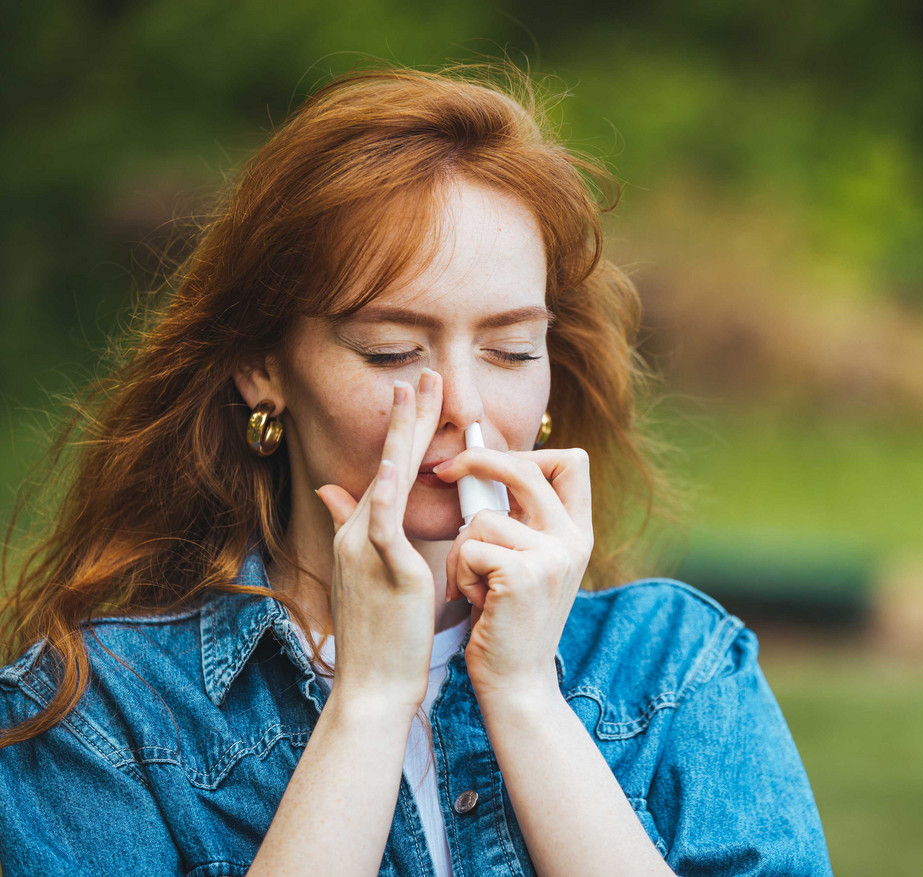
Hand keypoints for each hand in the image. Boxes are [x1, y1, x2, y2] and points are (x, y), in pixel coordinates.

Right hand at [314, 370, 443, 710]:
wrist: (372, 686)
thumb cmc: (379, 636)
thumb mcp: (364, 574)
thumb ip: (352, 530)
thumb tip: (333, 493)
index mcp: (361, 533)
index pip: (388, 469)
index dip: (405, 430)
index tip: (420, 394)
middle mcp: (357, 532)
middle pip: (386, 462)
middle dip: (407, 416)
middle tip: (424, 373)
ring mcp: (365, 549)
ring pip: (385, 479)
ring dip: (401, 434)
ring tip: (414, 392)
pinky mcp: (382, 570)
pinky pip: (383, 523)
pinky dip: (389, 490)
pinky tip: (400, 462)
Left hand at [432, 447, 593, 703]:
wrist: (517, 681)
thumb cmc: (508, 619)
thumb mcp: (528, 562)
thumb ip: (522, 519)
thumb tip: (485, 463)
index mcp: (577, 533)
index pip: (572, 462)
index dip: (530, 451)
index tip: (491, 459)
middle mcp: (573, 540)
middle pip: (525, 468)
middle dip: (477, 460)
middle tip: (445, 471)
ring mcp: (552, 556)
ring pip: (482, 518)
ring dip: (461, 551)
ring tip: (474, 585)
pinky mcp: (521, 574)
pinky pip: (469, 547)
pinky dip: (459, 574)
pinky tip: (474, 601)